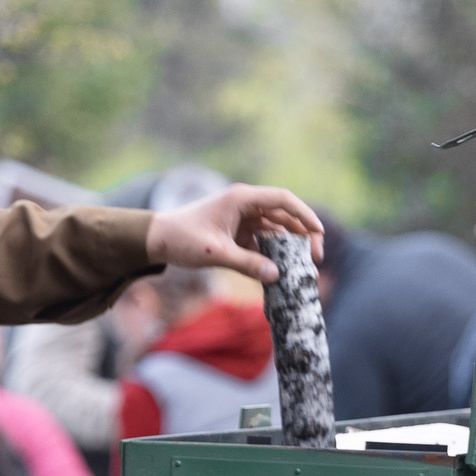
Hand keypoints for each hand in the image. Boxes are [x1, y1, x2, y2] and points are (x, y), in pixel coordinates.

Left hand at [144, 183, 324, 284]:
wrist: (157, 239)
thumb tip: (277, 276)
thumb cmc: (182, 239)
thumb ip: (246, 264)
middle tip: (316, 258)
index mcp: (241, 199)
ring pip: (276, 230)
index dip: (304, 215)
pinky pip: (263, 241)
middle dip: (303, 235)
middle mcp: (245, 205)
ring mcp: (242, 218)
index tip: (318, 234)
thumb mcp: (215, 253)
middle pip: (284, 215)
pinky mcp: (238, 232)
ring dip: (290, 247)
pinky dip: (273, 254)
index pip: (283, 200)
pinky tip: (283, 270)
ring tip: (304, 268)